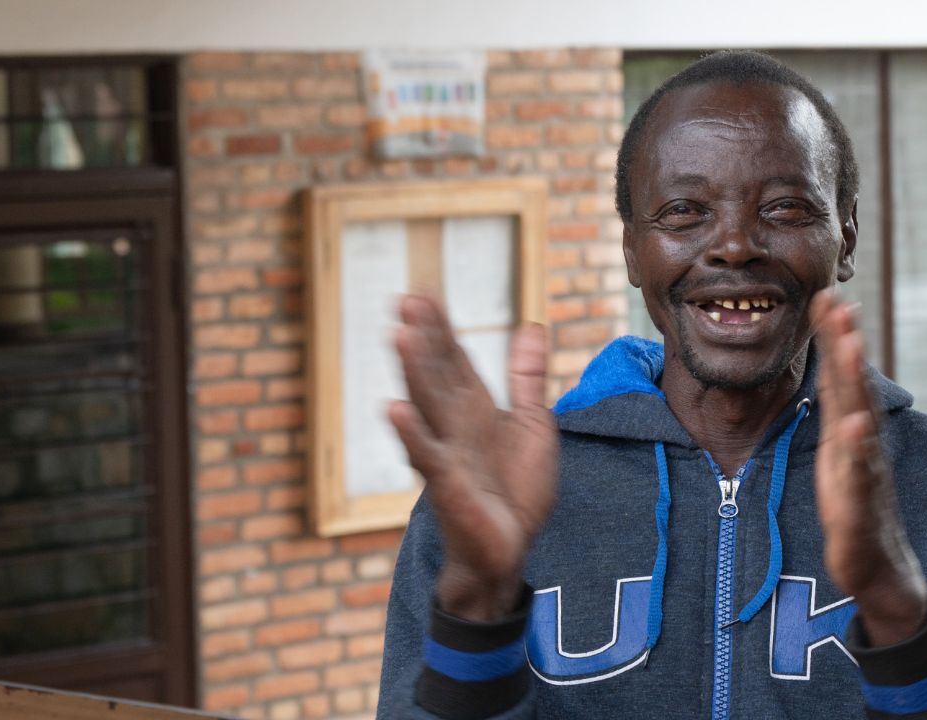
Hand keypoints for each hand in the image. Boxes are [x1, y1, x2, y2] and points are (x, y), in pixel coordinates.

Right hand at [388, 295, 557, 621]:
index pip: (453, 359)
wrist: (509, 552)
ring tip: (398, 334)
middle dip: (422, 337)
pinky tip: (393, 408)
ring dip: (412, 371)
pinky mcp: (446, 485)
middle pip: (435, 372)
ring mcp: (447, 452)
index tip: (422, 293)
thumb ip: (527, 378)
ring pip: (426, 405)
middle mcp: (455, 425)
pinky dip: (410, 433)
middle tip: (405, 298)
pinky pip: (425, 455)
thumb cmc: (516, 492)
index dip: (439, 327)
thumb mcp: (532, 425)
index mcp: (475, 409)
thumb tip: (531, 326)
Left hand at [811, 292, 926, 645]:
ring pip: (860, 420)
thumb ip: (835, 417)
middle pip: (853, 388)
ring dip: (854, 382)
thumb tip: (829, 379)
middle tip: (839, 302)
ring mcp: (864, 473)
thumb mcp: (837, 456)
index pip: (840, 377)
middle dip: (845, 344)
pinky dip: (859, 449)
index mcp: (849, 433)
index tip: (827, 295)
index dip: (834, 338)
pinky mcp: (860, 507)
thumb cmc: (856, 508)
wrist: (878, 569)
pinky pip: (860, 474)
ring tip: (849, 346)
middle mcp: (861, 446)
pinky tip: (855, 425)